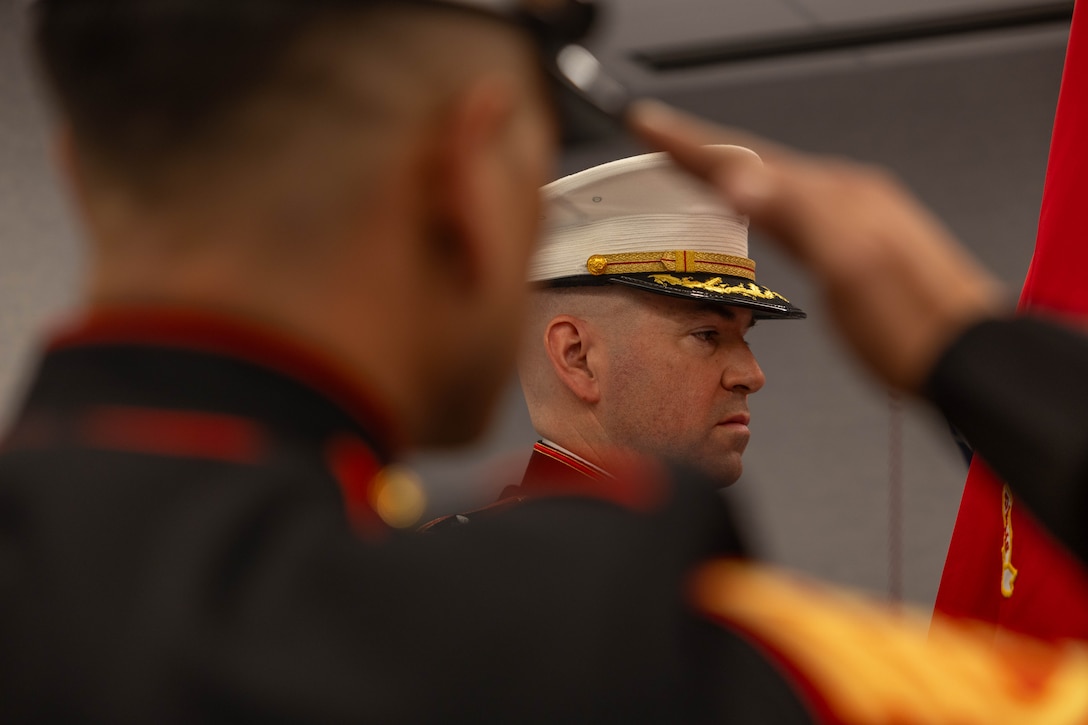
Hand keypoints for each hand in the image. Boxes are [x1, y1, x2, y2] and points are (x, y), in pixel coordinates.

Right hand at [627, 101, 1008, 392]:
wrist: (967, 355)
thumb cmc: (910, 325)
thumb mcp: (849, 267)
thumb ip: (797, 216)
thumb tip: (739, 182)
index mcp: (835, 196)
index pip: (744, 162)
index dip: (689, 145)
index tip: (648, 125)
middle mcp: (845, 197)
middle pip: (756, 164)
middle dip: (701, 148)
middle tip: (657, 136)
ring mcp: (853, 218)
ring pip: (774, 183)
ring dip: (727, 171)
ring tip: (692, 166)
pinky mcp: (857, 244)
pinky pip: (793, 207)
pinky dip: (759, 198)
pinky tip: (757, 210)